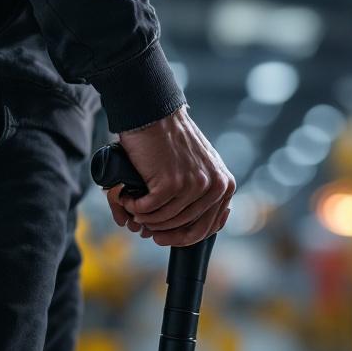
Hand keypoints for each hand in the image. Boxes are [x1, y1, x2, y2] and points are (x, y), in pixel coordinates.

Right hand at [104, 106, 234, 246]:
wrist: (154, 113)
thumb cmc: (170, 139)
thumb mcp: (199, 166)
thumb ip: (201, 192)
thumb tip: (184, 226)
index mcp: (224, 184)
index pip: (208, 226)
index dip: (183, 237)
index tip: (165, 236)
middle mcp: (215, 186)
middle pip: (187, 228)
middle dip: (163, 234)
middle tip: (144, 229)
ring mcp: (195, 186)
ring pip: (165, 220)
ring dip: (144, 217)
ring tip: (131, 206)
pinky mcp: (172, 183)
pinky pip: (148, 209)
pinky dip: (133, 206)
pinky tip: (126, 197)